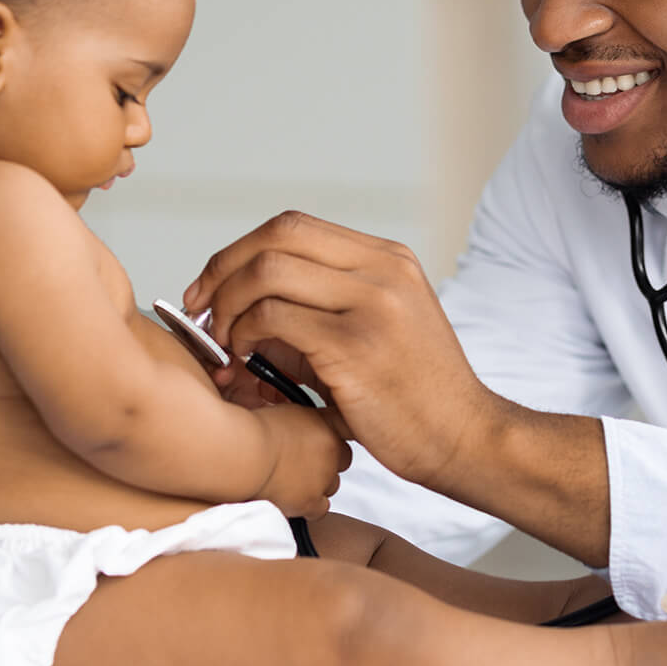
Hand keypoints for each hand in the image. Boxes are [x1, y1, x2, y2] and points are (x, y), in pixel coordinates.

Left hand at [186, 211, 494, 491]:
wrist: (465, 438)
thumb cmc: (414, 396)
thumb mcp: (376, 331)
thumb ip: (319, 309)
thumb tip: (243, 308)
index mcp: (388, 259)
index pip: (294, 226)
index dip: (239, 251)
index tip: (212, 287)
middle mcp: (383, 270)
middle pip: (278, 235)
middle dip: (223, 269)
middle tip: (201, 309)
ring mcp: (372, 304)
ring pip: (269, 271)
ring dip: (229, 304)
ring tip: (225, 341)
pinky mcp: (355, 345)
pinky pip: (274, 318)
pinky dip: (244, 334)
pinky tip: (245, 360)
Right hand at [252, 402, 353, 518]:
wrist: (242, 453)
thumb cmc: (253, 430)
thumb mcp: (285, 411)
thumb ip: (304, 420)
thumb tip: (303, 427)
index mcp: (326, 424)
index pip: (345, 429)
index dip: (331, 437)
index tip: (322, 442)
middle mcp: (332, 450)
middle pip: (342, 460)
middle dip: (326, 463)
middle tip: (302, 463)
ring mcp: (324, 476)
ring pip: (332, 485)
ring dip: (316, 484)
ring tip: (291, 480)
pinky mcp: (311, 500)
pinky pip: (320, 509)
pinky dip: (309, 507)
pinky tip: (293, 499)